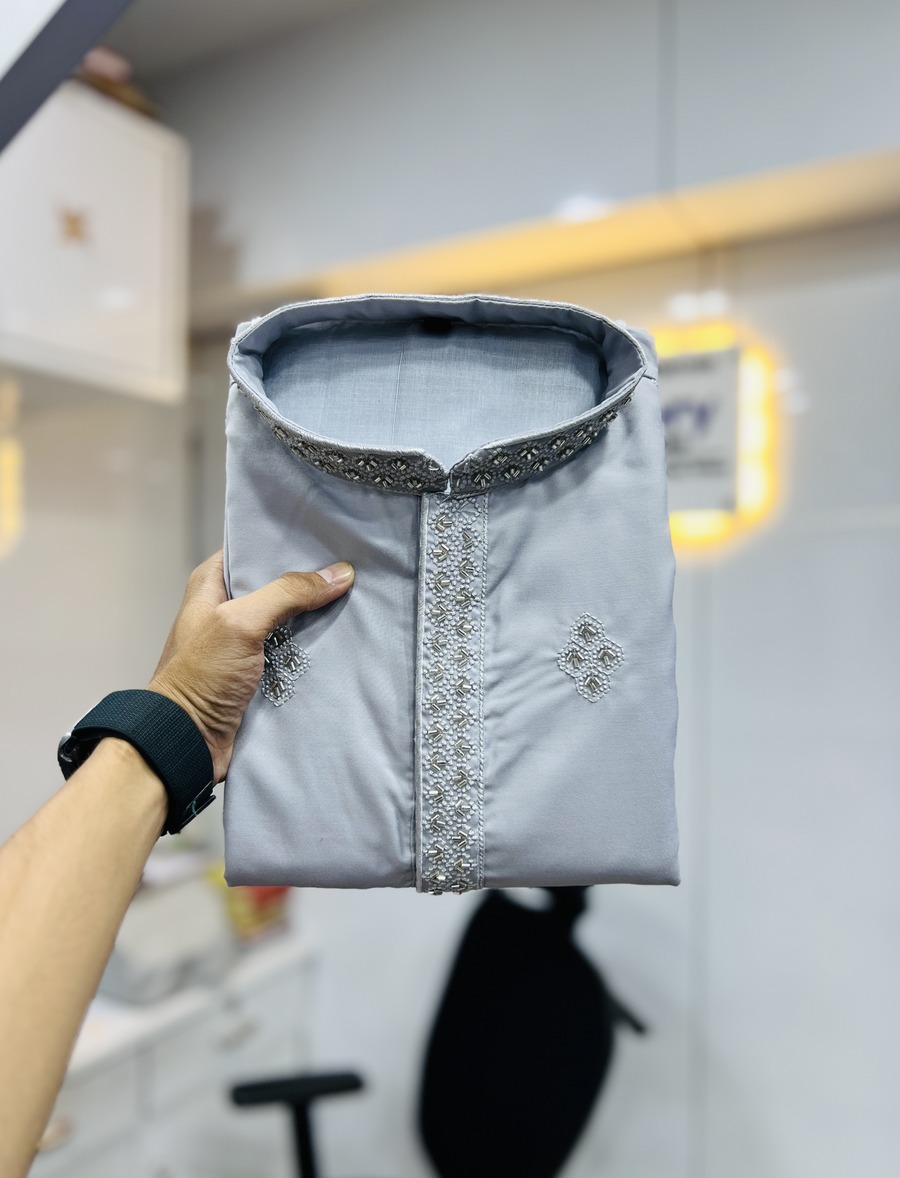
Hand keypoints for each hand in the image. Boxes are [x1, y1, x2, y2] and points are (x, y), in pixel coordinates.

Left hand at [148, 551, 353, 781]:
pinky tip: (346, 637)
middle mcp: (227, 610)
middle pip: (277, 585)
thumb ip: (287, 594)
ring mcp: (244, 643)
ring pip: (290, 620)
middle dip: (311, 580)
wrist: (186, 743)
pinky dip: (315, 648)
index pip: (253, 549)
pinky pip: (293, 652)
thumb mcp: (240, 623)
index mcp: (210, 586)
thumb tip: (340, 574)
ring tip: (359, 598)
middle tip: (353, 568)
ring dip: (318, 616)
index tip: (328, 537)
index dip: (287, 543)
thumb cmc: (200, 677)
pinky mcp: (259, 673)